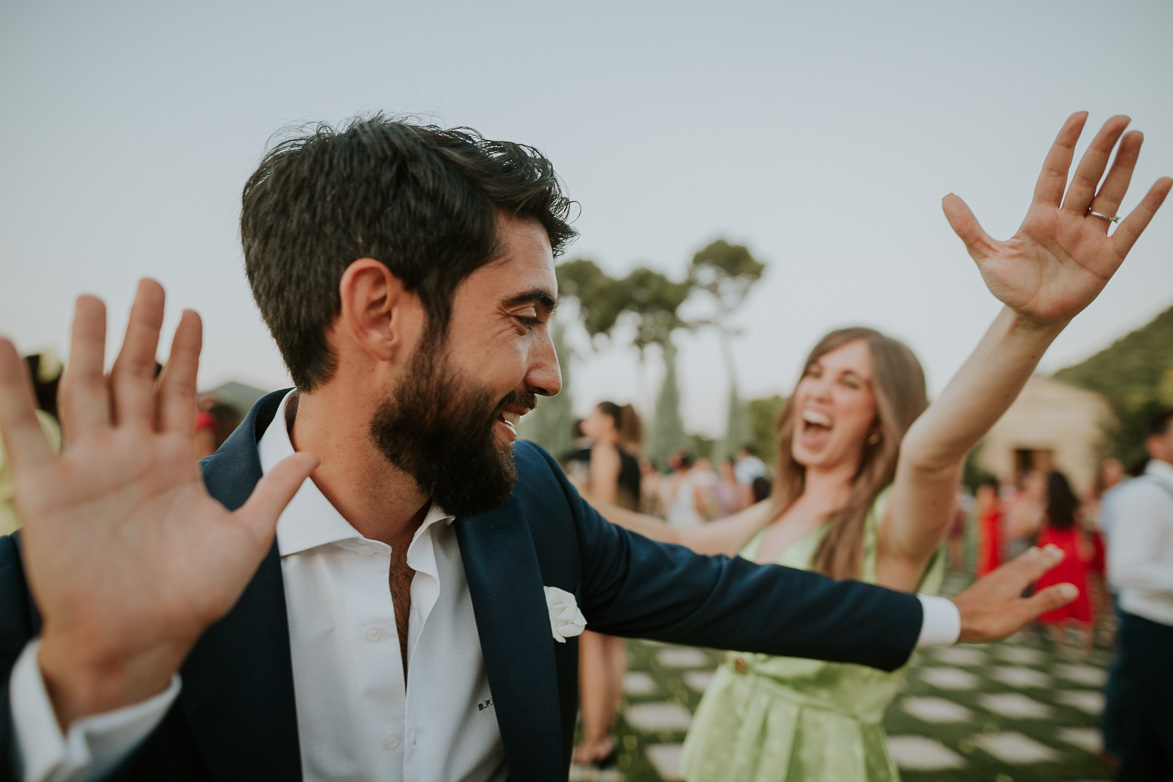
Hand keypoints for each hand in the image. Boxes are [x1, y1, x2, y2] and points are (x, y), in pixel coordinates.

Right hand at [0, 280, 315, 726]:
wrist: (142, 641)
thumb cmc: (192, 596)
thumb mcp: (246, 539)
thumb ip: (273, 493)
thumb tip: (314, 454)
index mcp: (172, 462)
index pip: (179, 392)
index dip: (185, 353)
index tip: (195, 311)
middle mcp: (129, 456)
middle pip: (133, 378)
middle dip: (141, 332)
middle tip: (150, 282)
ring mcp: (86, 468)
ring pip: (84, 391)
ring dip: (85, 345)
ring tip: (90, 298)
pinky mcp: (46, 490)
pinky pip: (23, 432)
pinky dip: (10, 389)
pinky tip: (3, 345)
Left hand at [944, 112, 1171, 327]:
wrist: (1030, 317)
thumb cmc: (1011, 285)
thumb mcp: (987, 255)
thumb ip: (969, 228)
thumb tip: (946, 198)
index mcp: (1040, 216)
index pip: (1055, 172)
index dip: (1066, 145)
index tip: (1079, 117)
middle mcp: (1068, 219)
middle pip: (1088, 176)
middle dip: (1102, 147)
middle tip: (1120, 119)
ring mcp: (1090, 236)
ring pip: (1110, 194)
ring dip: (1124, 166)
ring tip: (1136, 136)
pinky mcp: (1108, 257)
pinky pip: (1131, 227)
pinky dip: (1147, 206)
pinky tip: (1163, 182)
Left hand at [952, 545, 1075, 642]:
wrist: (952, 621)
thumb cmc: (987, 619)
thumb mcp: (1021, 613)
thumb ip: (1045, 601)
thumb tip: (1073, 589)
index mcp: (1013, 581)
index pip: (1035, 567)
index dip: (1048, 560)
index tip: (1059, 551)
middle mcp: (1001, 577)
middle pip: (1023, 564)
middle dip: (1038, 557)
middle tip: (1049, 548)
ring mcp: (989, 582)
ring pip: (1010, 567)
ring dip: (1024, 561)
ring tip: (1031, 554)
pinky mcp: (980, 590)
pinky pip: (1000, 575)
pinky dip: (1010, 570)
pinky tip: (1005, 576)